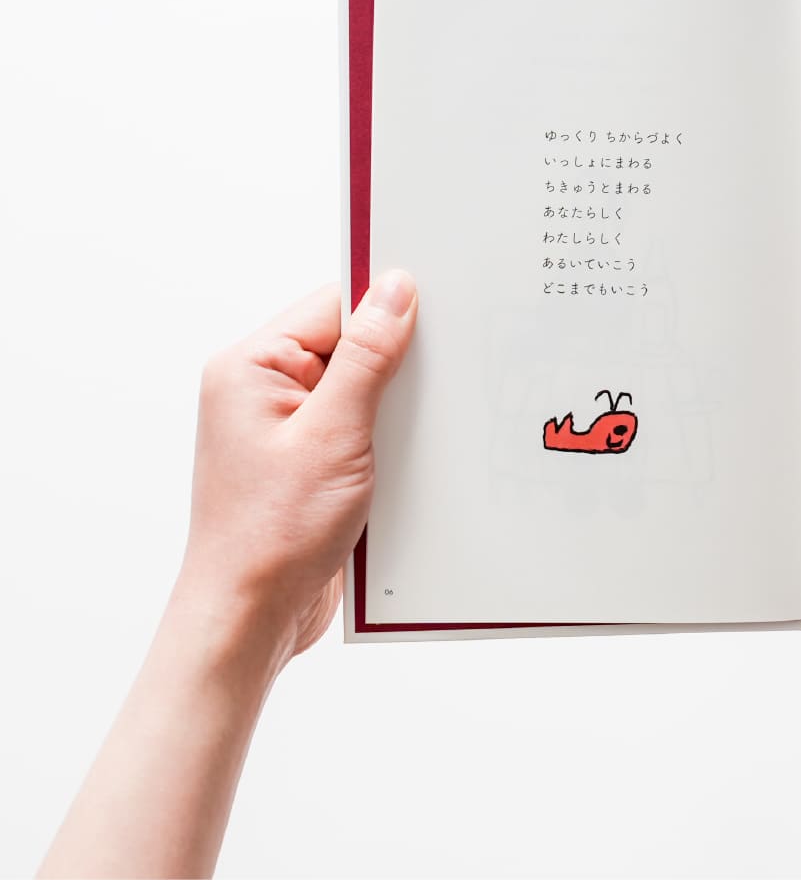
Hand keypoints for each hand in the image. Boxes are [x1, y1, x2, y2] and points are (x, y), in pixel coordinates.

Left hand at [180, 272, 417, 665]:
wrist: (250, 619)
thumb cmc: (271, 535)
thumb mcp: (333, 435)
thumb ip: (367, 357)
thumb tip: (397, 288)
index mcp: (251, 368)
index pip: (334, 305)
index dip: (389, 307)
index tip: (443, 313)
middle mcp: (262, 391)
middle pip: (350, 345)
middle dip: (398, 365)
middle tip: (441, 381)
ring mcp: (285, 429)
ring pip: (362, 390)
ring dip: (396, 411)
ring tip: (412, 438)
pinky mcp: (308, 462)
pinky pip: (360, 428)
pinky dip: (388, 441)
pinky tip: (407, 464)